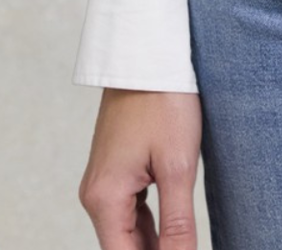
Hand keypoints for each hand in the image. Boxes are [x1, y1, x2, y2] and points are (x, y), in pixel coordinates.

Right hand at [79, 86, 202, 247]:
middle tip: (185, 248)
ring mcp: (104, 182)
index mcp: (105, 198)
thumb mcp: (178, 164)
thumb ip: (177, 222)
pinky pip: (130, 212)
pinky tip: (173, 233)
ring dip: (153, 246)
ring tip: (182, 245)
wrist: (148, 52)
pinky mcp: (116, 170)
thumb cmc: (164, 100)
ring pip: (128, 233)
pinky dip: (151, 226)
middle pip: (123, 248)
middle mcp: (96, 195)